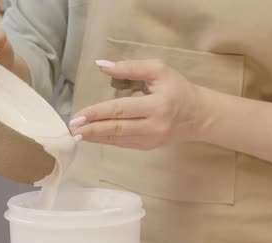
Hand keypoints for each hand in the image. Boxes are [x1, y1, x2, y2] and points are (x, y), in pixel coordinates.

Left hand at [69, 59, 203, 149]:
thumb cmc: (179, 89)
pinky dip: (106, 140)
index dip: (98, 113)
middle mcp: (154, 126)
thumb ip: (130, 67)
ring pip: (118, 140)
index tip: (78, 115)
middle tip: (71, 128)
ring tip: (77, 134)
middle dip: (91, 129)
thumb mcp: (159, 70)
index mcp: (157, 105)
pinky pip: (124, 144)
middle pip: (117, 129)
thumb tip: (101, 65)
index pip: (121, 110)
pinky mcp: (149, 147)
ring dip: (95, 137)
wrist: (200, 116)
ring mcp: (152, 140)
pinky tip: (93, 136)